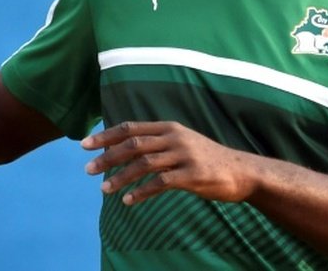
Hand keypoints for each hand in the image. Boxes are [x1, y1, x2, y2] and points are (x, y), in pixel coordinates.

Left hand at [81, 121, 256, 205]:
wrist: (241, 171)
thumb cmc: (206, 159)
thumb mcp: (182, 142)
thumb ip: (157, 143)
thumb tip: (125, 148)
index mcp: (169, 127)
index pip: (130, 128)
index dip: (106, 135)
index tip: (85, 145)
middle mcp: (174, 137)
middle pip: (133, 144)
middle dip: (107, 156)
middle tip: (88, 169)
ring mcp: (184, 155)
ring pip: (144, 163)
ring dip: (120, 176)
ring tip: (103, 189)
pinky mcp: (192, 175)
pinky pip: (161, 183)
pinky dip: (141, 192)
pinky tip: (128, 200)